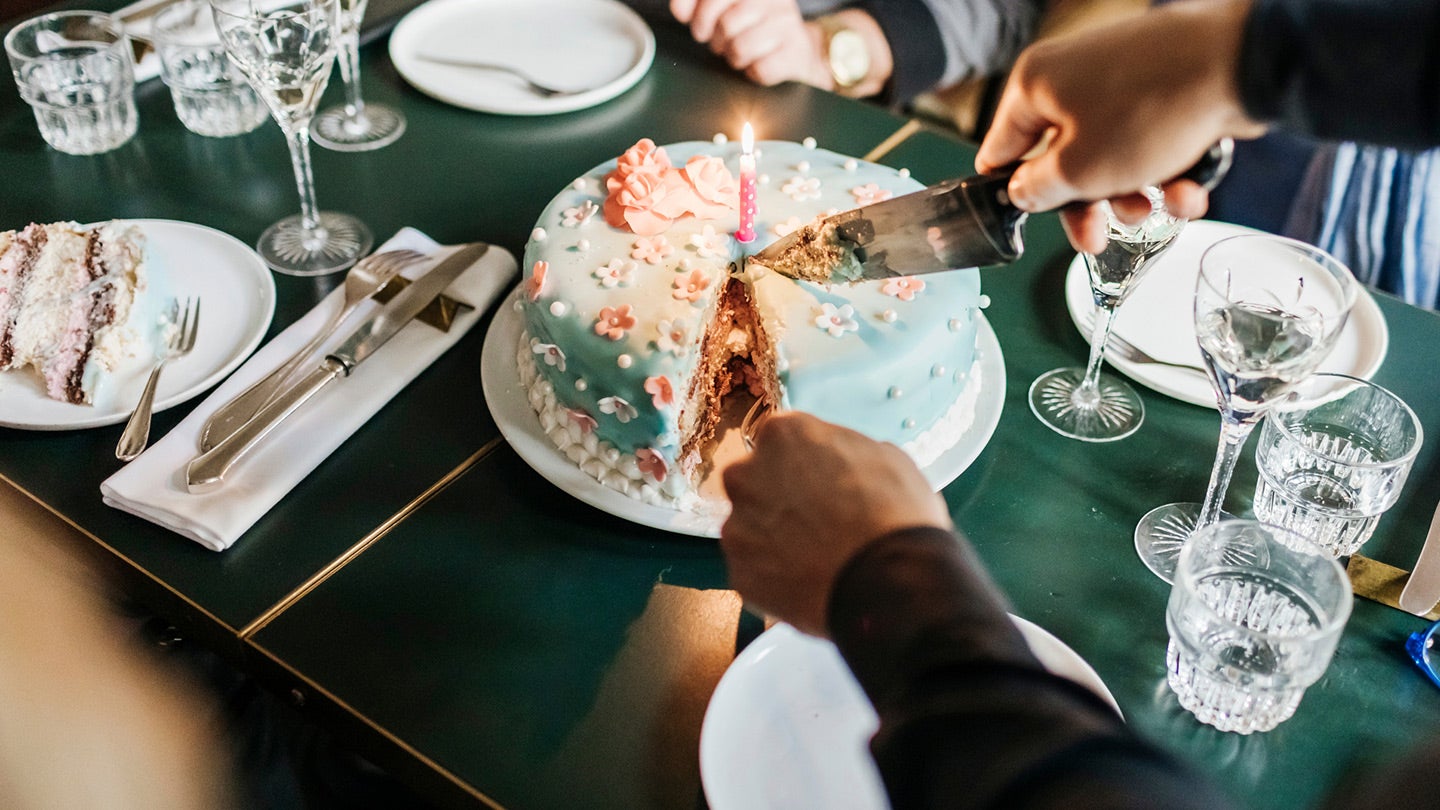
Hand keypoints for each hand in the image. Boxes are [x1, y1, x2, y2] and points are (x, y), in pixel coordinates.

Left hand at [670, 0, 827, 86]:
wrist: (798, 51)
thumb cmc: (754, 28)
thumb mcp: (726, 9)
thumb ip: (699, 5)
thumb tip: (679, 10)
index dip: (698, 13)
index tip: (696, 23)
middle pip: (725, 23)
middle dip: (715, 39)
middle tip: (718, 41)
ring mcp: (786, 24)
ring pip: (740, 47)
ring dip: (734, 57)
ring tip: (740, 52)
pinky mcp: (795, 51)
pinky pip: (760, 69)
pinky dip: (753, 72)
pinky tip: (758, 63)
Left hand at [720, 412, 951, 636]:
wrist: (890, 584)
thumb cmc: (896, 515)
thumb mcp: (885, 458)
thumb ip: (846, 451)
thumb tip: (844, 461)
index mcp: (782, 434)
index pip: (782, 442)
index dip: (805, 466)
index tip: (823, 485)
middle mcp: (746, 473)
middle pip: (754, 482)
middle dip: (777, 500)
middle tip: (816, 523)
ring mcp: (737, 525)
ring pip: (751, 529)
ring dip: (774, 540)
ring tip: (816, 559)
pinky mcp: (737, 572)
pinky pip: (754, 570)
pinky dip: (774, 577)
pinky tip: (808, 583)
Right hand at [975, 0, 1265, 252]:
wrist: (1239, 66)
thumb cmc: (1149, 110)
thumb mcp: (1078, 170)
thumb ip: (1038, 189)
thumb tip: (1022, 194)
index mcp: (1036, 84)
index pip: (1001, 146)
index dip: (1010, 190)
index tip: (1023, 219)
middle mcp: (1073, 75)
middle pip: (1062, 159)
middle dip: (1085, 205)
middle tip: (1095, 239)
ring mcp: (1120, 78)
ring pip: (1109, 155)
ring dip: (1130, 194)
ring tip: (1154, 211)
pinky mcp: (1161, 86)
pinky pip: (1148, 139)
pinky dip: (1165, 171)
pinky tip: (1188, 192)